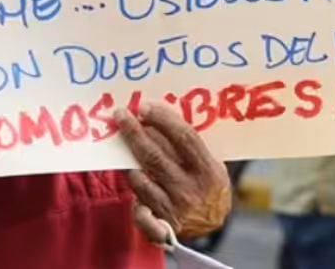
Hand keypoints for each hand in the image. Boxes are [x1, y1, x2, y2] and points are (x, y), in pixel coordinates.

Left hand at [115, 103, 231, 243]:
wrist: (214, 228)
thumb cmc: (210, 187)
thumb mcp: (214, 165)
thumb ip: (193, 146)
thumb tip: (160, 116)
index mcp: (209, 171)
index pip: (184, 137)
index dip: (162, 119)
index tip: (143, 107)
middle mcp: (191, 190)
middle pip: (155, 156)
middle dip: (135, 132)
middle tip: (121, 115)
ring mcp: (175, 209)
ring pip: (141, 180)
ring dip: (128, 160)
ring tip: (120, 143)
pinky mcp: (162, 227)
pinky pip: (140, 212)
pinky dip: (133, 202)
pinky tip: (129, 187)